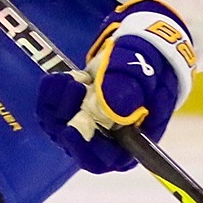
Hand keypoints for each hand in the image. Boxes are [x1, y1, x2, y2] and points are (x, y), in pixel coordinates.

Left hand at [36, 3, 195, 173]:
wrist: (141, 43)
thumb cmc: (150, 61)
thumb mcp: (143, 70)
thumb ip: (129, 88)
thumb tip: (115, 108)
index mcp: (130, 138)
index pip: (105, 159)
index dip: (85, 150)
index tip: (71, 132)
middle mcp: (106, 136)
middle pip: (75, 142)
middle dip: (67, 116)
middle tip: (74, 86)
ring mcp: (88, 122)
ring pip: (59, 125)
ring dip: (58, 102)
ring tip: (74, 79)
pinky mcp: (73, 107)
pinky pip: (52, 108)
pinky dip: (53, 93)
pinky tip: (64, 77)